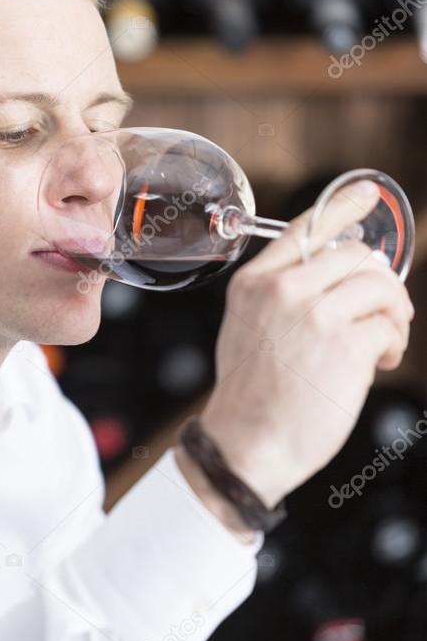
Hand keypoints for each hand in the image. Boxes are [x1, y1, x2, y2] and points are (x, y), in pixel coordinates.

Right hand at [198, 180, 414, 508]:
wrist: (246, 444)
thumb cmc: (251, 397)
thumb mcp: (247, 328)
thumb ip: (281, 297)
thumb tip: (337, 276)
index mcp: (255, 283)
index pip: (304, 228)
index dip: (343, 208)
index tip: (367, 196)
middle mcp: (284, 289)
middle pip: (355, 255)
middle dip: (380, 281)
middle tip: (385, 312)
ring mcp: (316, 314)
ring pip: (379, 285)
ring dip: (394, 313)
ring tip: (386, 342)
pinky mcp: (346, 344)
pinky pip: (388, 326)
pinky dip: (393, 344)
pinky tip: (380, 364)